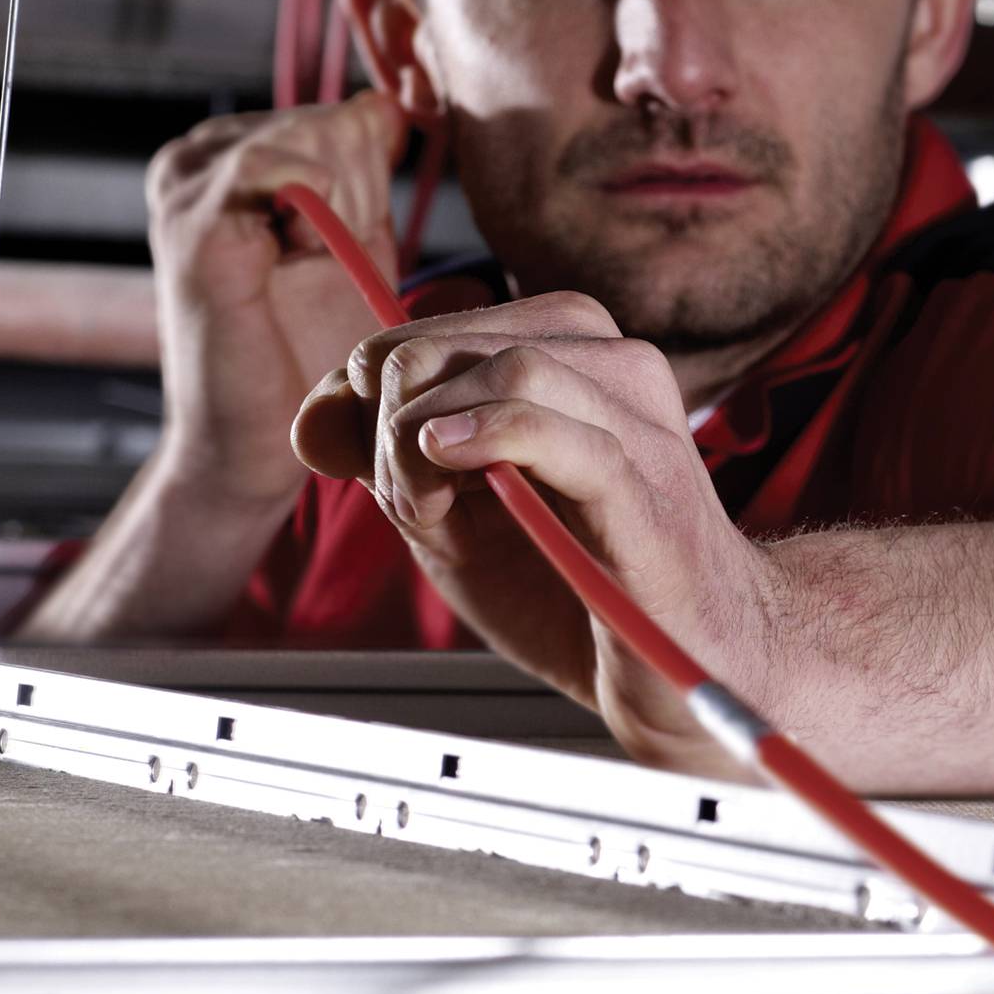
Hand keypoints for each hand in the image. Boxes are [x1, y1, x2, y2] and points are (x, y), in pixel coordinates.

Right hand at [147, 89, 410, 509]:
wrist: (259, 437)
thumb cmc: (309, 346)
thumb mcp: (355, 240)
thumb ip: (369, 169)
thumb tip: (389, 98)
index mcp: (234, 153)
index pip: (343, 117)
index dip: (372, 180)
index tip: (347, 240)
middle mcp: (199, 155)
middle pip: (334, 125)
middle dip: (360, 200)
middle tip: (322, 267)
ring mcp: (187, 183)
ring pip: (315, 139)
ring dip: (344, 212)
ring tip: (308, 269)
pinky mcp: (193, 223)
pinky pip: (274, 165)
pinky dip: (315, 209)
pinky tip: (303, 253)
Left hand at [292, 293, 778, 769]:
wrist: (682, 666)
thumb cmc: (579, 590)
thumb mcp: (457, 518)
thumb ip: (389, 458)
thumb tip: (311, 419)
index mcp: (577, 358)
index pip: (434, 327)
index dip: (369, 390)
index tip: (363, 465)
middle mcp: (617, 368)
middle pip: (458, 338)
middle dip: (394, 416)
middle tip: (403, 501)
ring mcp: (640, 421)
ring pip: (509, 366)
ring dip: (429, 437)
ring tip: (428, 511)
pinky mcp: (645, 483)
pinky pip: (556, 425)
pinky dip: (485, 434)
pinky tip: (447, 467)